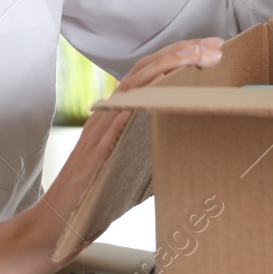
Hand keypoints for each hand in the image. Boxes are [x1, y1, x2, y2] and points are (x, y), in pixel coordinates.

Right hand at [0, 37, 225, 273]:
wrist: (56, 225)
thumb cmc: (95, 200)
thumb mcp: (135, 169)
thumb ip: (157, 151)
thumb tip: (194, 146)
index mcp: (119, 115)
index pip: (152, 73)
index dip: (180, 57)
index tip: (212, 50)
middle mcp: (108, 113)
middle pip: (147, 68)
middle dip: (183, 52)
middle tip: (216, 47)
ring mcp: (101, 127)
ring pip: (136, 82)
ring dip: (169, 65)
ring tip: (199, 56)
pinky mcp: (97, 147)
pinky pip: (121, 114)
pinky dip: (144, 96)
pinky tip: (166, 86)